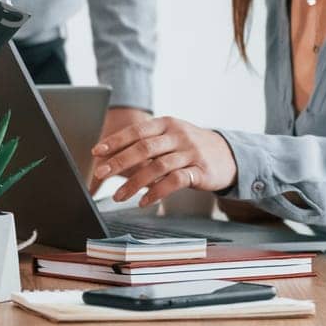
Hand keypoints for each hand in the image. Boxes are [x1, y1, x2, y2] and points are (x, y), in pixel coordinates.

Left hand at [91, 116, 237, 207]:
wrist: (229, 154)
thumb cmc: (190, 146)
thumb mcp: (170, 137)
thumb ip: (146, 143)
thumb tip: (110, 156)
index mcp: (166, 123)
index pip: (137, 131)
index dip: (115, 141)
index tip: (97, 151)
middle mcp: (178, 135)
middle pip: (144, 148)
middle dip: (119, 161)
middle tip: (101, 173)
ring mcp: (190, 153)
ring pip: (157, 167)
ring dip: (134, 183)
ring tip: (118, 196)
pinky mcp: (200, 171)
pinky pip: (174, 182)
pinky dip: (156, 192)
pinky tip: (143, 202)